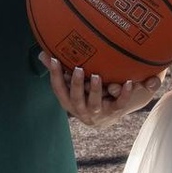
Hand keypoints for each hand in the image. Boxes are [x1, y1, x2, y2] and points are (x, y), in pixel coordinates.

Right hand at [40, 54, 162, 129]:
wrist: (103, 119)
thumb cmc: (83, 96)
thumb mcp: (70, 87)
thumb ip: (59, 71)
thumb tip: (43, 53)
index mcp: (68, 102)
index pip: (58, 89)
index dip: (55, 75)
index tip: (55, 59)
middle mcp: (81, 109)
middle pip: (76, 98)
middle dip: (76, 84)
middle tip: (78, 69)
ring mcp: (97, 112)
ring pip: (95, 103)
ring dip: (96, 90)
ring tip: (97, 76)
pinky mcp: (113, 112)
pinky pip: (119, 104)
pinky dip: (124, 94)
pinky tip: (128, 82)